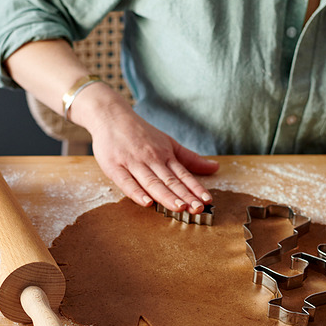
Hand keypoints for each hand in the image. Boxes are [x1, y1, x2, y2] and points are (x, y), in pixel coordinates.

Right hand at [82, 96, 218, 212]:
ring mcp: (132, 163)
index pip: (183, 175)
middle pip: (169, 181)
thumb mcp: (168, 142)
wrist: (111, 116)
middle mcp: (151, 159)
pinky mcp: (114, 167)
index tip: (207, 200)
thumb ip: (189, 158)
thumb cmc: (139, 132)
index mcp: (165, 155)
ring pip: (151, 182)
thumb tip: (215, 167)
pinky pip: (127, 182)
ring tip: (179, 208)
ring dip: (165, 196)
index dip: (195, 188)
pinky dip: (136, 192)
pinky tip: (147, 202)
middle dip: (184, 196)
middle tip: (197, 209)